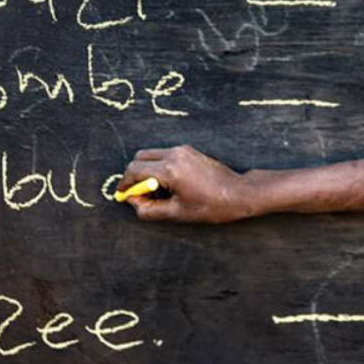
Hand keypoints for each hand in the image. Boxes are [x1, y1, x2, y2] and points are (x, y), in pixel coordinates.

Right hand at [118, 146, 251, 222]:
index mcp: (170, 169)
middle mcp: (175, 154)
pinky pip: (165, 155)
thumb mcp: (177, 213)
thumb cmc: (212, 205)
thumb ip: (149, 209)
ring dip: (147, 170)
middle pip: (140, 157)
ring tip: (156, 191)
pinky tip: (169, 185)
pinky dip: (159, 166)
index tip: (123, 196)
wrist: (240, 193)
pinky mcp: (190, 151)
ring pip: (152, 154)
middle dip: (134, 175)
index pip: (134, 170)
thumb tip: (133, 202)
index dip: (125, 184)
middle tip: (139, 194)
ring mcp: (183, 150)